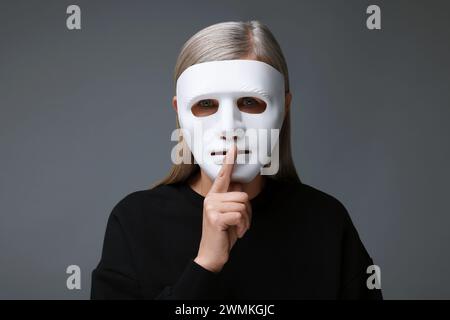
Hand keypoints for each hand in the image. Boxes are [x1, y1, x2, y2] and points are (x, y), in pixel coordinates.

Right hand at [194, 144, 251, 272]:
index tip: (233, 148)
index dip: (229, 161)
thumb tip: (240, 185)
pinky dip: (243, 226)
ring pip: (242, 205)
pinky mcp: (215, 217)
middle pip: (242, 195)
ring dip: (246, 220)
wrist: (211, 254)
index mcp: (213, 196)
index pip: (223, 176)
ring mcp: (211, 208)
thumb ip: (232, 200)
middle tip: (240, 223)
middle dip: (247, 211)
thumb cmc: (223, 234)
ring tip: (237, 228)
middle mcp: (210, 199)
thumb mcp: (229, 215)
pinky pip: (239, 215)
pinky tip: (236, 233)